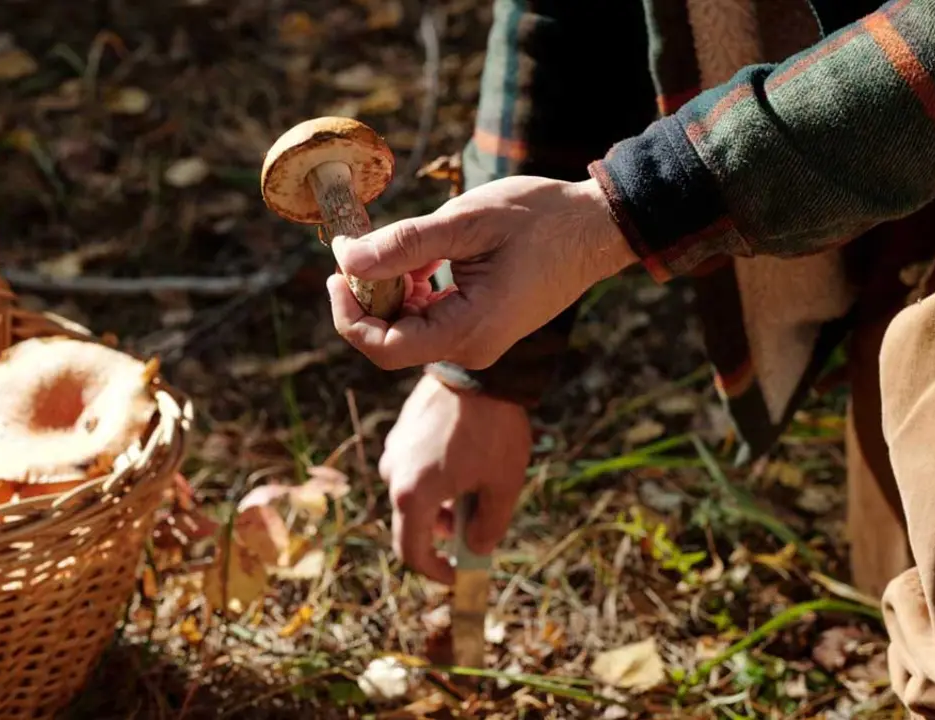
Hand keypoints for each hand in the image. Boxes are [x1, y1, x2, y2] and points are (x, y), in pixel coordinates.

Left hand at [327, 176, 635, 369]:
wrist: (597, 227)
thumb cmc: (541, 218)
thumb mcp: (466, 221)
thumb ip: (404, 245)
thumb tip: (346, 259)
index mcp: (470, 329)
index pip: (385, 348)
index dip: (349, 315)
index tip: (337, 272)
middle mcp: (472, 347)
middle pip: (392, 341)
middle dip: (367, 298)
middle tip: (359, 248)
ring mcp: (478, 341)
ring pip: (409, 329)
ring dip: (391, 290)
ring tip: (398, 245)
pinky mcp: (481, 327)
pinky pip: (431, 319)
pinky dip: (414, 290)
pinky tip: (422, 257)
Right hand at [380, 372, 532, 584]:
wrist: (478, 371)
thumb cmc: (493, 431)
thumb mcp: (503, 486)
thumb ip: (488, 527)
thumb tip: (475, 550)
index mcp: (412, 495)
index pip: (411, 553)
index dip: (434, 572)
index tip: (456, 575)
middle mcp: (393, 474)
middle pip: (411, 522)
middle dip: (441, 534)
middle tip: (474, 528)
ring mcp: (394, 450)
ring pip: (411, 494)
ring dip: (438, 505)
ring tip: (474, 490)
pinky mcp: (400, 432)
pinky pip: (412, 468)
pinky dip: (433, 479)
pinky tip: (464, 463)